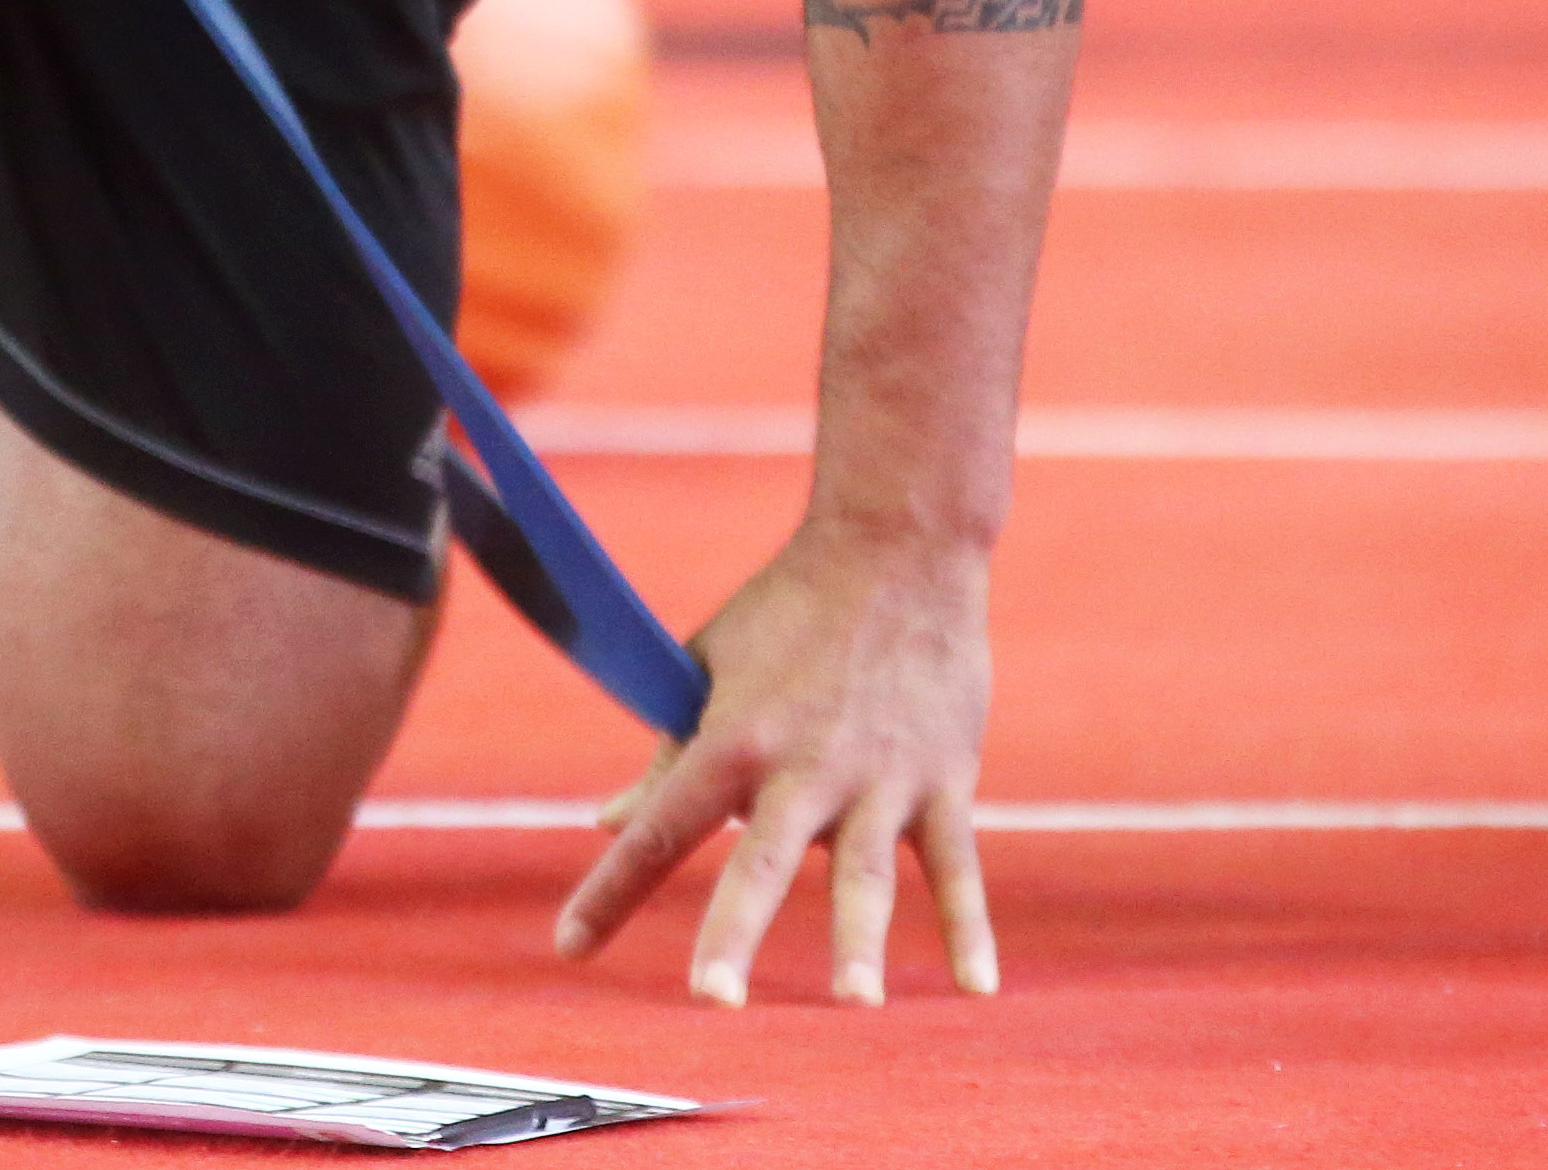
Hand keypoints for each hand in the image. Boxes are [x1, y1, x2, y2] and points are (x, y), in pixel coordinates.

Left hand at [554, 522, 996, 1007]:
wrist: (898, 546)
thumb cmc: (789, 607)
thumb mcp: (706, 664)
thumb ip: (665, 750)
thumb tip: (608, 821)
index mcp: (734, 736)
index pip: (661, 826)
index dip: (611, 889)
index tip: (570, 948)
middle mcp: (804, 765)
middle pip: (760, 863)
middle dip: (734, 932)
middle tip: (713, 999)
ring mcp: (880, 776)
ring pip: (864, 872)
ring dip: (859, 940)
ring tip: (853, 1001)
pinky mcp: (943, 778)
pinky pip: (957, 865)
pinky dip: (970, 926)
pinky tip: (977, 987)